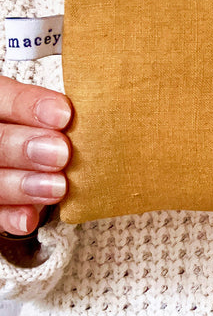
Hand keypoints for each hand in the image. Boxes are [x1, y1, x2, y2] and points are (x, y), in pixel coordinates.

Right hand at [0, 76, 71, 235]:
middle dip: (27, 148)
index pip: (5, 98)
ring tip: (58, 187)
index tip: (64, 115)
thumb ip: (58, 110)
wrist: (29, 145)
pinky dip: (11, 217)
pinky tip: (31, 218)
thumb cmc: (50, 124)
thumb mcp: (47, 107)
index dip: (30, 106)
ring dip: (24, 186)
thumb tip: (101, 110)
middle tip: (62, 154)